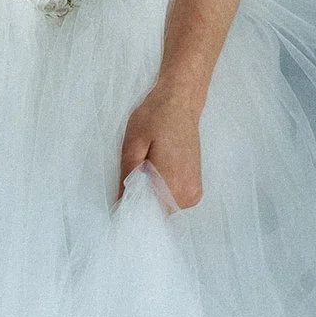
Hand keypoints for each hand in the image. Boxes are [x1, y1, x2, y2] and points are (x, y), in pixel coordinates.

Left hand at [116, 84, 202, 208]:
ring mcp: (194, 193)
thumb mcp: (132, 144)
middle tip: (135, 171)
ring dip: (150, 194)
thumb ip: (126, 177)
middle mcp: (188, 195)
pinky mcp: (195, 188)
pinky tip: (157, 170)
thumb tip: (120, 203)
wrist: (181, 102)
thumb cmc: (156, 117)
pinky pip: (171, 200)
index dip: (131, 206)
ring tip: (147, 167)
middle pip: (155, 212)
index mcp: (173, 184)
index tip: (122, 196)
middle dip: (140, 198)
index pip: (147, 213)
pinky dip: (160, 190)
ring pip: (163, 207)